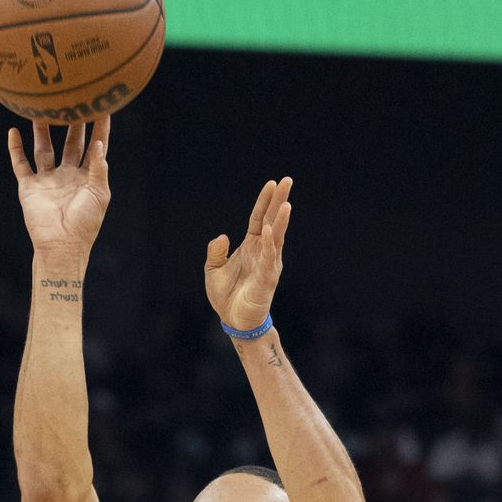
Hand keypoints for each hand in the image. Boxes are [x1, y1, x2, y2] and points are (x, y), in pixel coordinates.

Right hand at [8, 117, 110, 261]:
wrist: (62, 245)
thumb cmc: (85, 224)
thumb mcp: (99, 194)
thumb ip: (99, 167)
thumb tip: (99, 142)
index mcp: (87, 177)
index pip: (94, 147)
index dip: (99, 128)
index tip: (102, 106)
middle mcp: (67, 175)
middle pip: (69, 143)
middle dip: (71, 123)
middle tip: (71, 100)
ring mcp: (47, 180)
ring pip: (44, 148)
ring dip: (42, 130)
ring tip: (40, 109)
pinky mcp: (29, 187)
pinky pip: (21, 164)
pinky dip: (16, 149)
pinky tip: (13, 131)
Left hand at [205, 177, 292, 332]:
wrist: (232, 321)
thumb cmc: (226, 295)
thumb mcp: (213, 270)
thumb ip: (215, 252)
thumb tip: (222, 236)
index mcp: (251, 246)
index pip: (259, 218)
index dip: (264, 201)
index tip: (272, 183)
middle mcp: (263, 251)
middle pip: (273, 221)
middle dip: (280, 201)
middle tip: (288, 181)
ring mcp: (267, 264)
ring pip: (276, 238)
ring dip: (281, 221)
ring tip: (286, 203)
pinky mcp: (267, 279)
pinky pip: (269, 259)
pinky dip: (270, 245)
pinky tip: (271, 231)